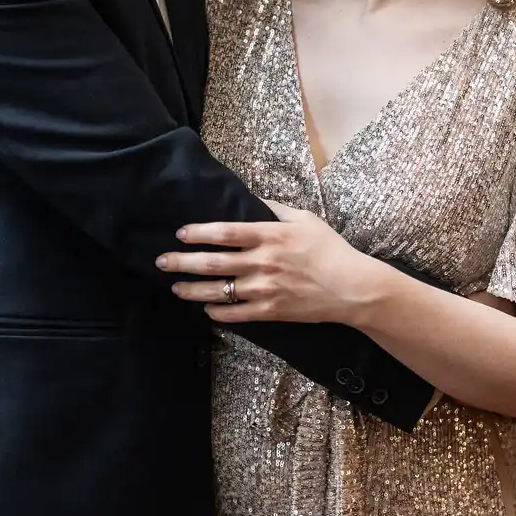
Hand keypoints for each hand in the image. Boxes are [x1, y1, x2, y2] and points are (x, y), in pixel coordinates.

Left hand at [159, 199, 389, 325]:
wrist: (353, 288)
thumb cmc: (330, 249)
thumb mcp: (305, 219)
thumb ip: (276, 209)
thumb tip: (252, 201)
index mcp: (270, 236)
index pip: (225, 232)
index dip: (198, 233)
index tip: (181, 233)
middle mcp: (263, 262)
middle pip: (214, 263)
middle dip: (183, 262)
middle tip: (162, 261)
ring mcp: (266, 289)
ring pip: (219, 291)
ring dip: (192, 290)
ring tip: (175, 287)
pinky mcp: (271, 312)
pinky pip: (236, 315)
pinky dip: (217, 312)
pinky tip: (207, 308)